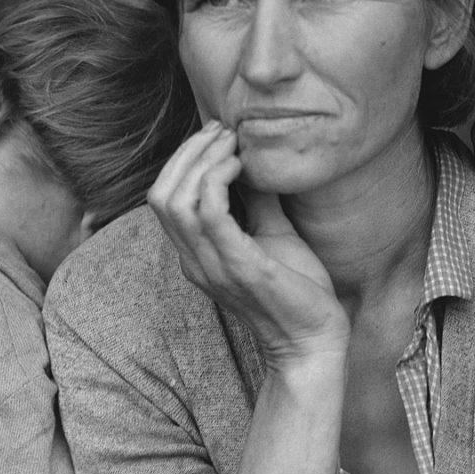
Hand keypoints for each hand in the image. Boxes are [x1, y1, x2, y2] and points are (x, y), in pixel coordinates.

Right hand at [148, 121, 349, 362]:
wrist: (314, 341)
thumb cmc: (296, 291)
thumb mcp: (273, 235)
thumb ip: (258, 201)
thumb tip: (256, 160)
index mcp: (197, 255)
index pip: (163, 198)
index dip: (183, 159)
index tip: (218, 135)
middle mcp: (194, 261)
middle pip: (160, 194)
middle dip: (187, 152)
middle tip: (223, 131)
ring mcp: (212, 266)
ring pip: (176, 200)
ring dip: (202, 160)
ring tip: (232, 143)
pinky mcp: (239, 268)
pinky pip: (209, 214)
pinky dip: (218, 180)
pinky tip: (242, 167)